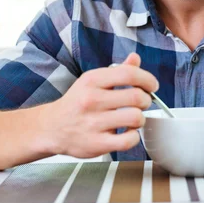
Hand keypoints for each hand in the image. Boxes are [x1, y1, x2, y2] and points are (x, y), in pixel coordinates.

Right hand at [37, 53, 157, 157]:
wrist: (51, 128)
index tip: (152, 86)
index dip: (147, 79)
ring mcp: (93, 123)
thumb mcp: (92, 81)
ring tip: (133, 118)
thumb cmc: (77, 103)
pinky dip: (134, 136)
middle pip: (137, 97)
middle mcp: (92, 100)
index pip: (129, 74)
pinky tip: (126, 132)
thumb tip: (135, 58)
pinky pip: (129, 140)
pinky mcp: (96, 144)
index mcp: (92, 80)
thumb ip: (117, 71)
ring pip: (136, 118)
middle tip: (142, 103)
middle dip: (146, 100)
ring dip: (140, 118)